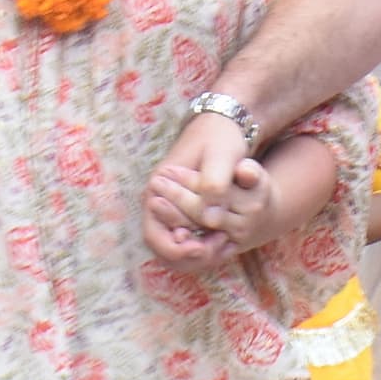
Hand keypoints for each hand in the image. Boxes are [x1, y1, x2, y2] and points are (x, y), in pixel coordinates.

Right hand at [141, 112, 253, 266]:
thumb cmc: (222, 137)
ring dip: (197, 254)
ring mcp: (172, 205)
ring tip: (224, 246)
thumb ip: (214, 182)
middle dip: (189, 256)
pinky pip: (188, 238)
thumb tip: (210, 215)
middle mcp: (159, 199)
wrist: (226, 122)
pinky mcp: (186, 208)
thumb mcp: (221, 155)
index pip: (155, 235)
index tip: (203, 248)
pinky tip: (225, 242)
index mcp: (159, 186)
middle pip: (163, 246)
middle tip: (219, 249)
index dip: (177, 250)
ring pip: (176, 246)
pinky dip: (203, 246)